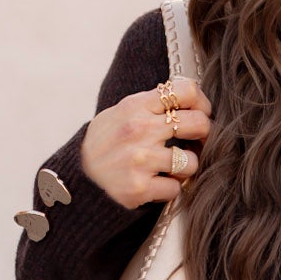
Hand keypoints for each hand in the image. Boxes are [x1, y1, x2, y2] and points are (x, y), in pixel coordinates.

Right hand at [79, 76, 212, 208]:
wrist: (77, 178)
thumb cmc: (106, 144)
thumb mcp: (122, 113)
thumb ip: (152, 106)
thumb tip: (193, 102)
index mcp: (136, 105)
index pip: (186, 91)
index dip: (202, 104)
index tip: (200, 115)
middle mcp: (139, 129)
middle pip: (199, 124)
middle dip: (203, 136)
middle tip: (194, 144)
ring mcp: (139, 159)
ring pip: (191, 162)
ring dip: (185, 168)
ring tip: (170, 168)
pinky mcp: (139, 188)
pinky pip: (175, 188)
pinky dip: (169, 189)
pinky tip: (156, 184)